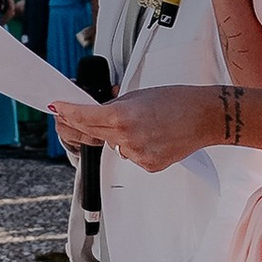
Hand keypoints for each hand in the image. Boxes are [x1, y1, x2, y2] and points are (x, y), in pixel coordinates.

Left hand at [49, 83, 216, 170]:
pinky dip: (135, 147)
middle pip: (92, 133)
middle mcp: (126, 138)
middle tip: (73, 116)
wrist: (205, 117)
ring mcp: (136, 155)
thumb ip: (114, 105)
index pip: (83, 116)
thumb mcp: (138, 95)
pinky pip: (131, 156)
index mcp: (121, 116)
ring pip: (113, 146)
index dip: (66, 112)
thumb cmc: (177, 101)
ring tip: (142, 123)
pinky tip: (152, 136)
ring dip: (117, 136)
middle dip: (82, 124)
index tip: (56, 108)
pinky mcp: (148, 166)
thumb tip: (97, 110)